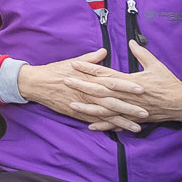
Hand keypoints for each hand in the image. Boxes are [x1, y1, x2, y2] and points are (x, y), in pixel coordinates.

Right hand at [16, 52, 144, 125]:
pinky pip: (95, 121)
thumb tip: (104, 51)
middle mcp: (87, 93)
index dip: (127, 86)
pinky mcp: (76, 113)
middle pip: (112, 102)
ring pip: (106, 115)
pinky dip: (107, 125)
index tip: (142, 88)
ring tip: (137, 127)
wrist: (36, 83)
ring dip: (122, 121)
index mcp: (89, 79)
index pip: (112, 82)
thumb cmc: (55, 71)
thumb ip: (90, 59)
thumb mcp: (72, 61)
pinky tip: (119, 129)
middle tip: (145, 112)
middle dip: (129, 108)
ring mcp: (82, 105)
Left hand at [76, 41, 181, 130]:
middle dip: (81, 86)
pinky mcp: (133, 118)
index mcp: (130, 81)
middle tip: (64, 81)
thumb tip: (132, 41)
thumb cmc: (170, 84)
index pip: (105, 73)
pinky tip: (89, 125)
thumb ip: (142, 53)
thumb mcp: (156, 66)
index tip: (75, 64)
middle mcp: (126, 96)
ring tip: (71, 104)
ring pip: (104, 109)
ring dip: (87, 107)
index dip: (89, 68)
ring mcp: (129, 108)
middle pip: (99, 90)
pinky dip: (102, 124)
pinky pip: (115, 123)